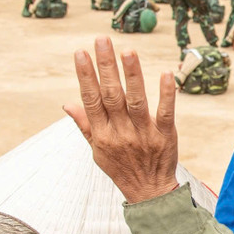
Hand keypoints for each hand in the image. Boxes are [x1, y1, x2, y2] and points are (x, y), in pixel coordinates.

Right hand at [64, 38, 179, 203]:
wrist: (149, 193)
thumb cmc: (121, 168)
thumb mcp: (97, 151)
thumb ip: (84, 125)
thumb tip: (67, 103)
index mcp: (102, 134)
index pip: (91, 100)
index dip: (85, 76)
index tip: (80, 53)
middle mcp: (120, 133)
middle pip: (111, 95)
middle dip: (106, 67)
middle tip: (102, 40)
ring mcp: (143, 134)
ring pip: (136, 101)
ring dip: (132, 75)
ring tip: (127, 50)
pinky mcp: (165, 136)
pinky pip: (165, 113)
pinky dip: (166, 94)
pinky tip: (165, 74)